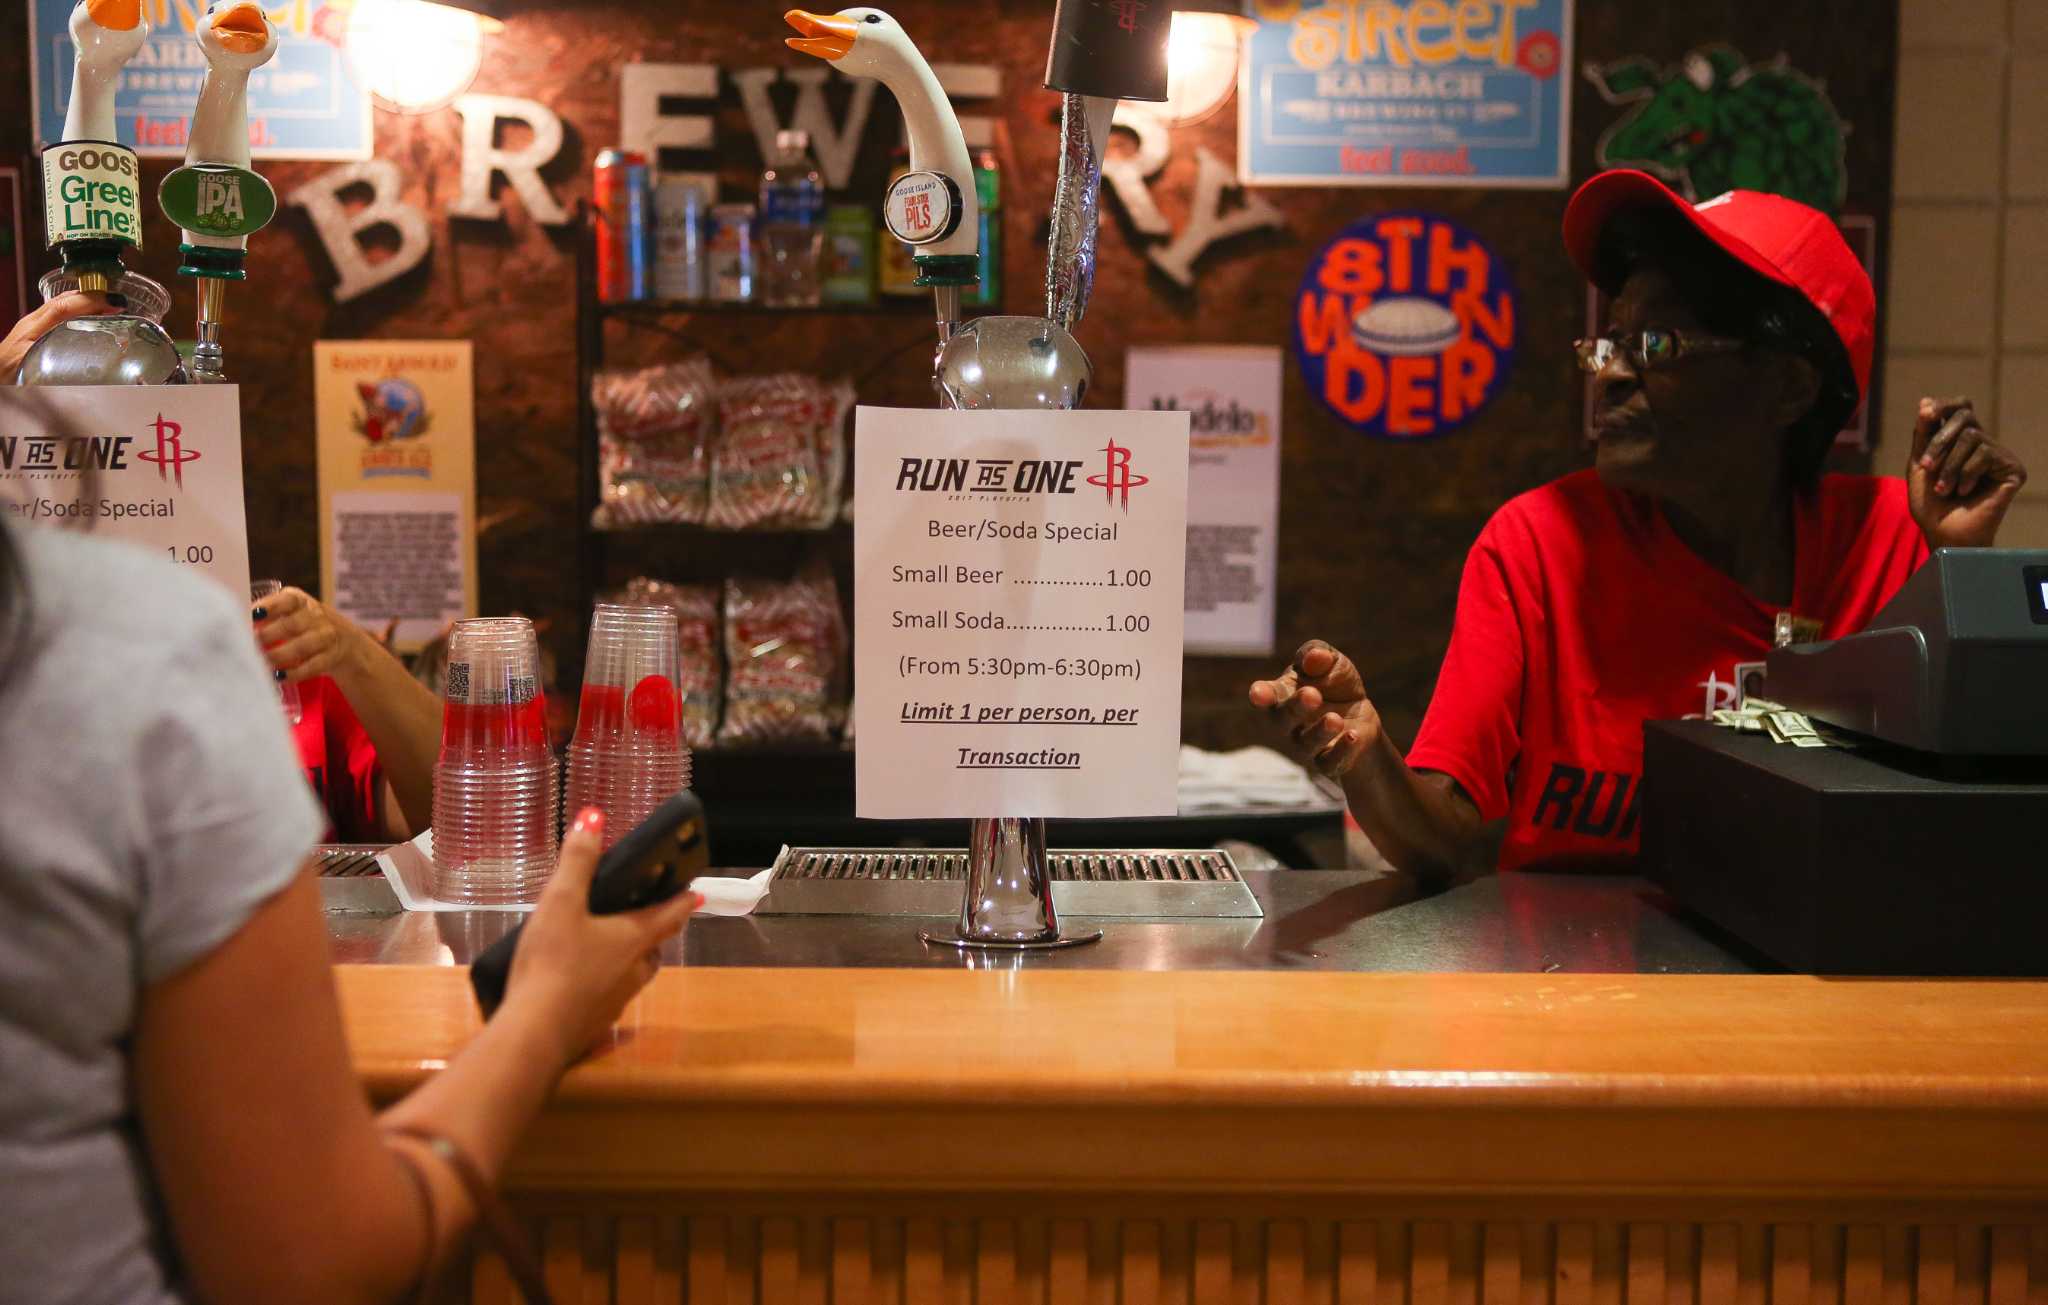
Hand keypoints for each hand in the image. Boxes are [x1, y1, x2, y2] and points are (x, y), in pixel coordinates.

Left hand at [1, 292, 116, 379]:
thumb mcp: (31, 371)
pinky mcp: (33, 331)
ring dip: (86, 300)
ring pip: (60, 303)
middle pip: (62, 299)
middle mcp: (31, 323)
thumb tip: (87, 364)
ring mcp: (31, 325)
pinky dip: (77, 309)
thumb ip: (54, 364)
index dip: (90, 302)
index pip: (62, 306)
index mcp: (31, 330)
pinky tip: (89, 318)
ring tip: (108, 306)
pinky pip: (57, 312)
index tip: (114, 304)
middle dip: (92, 296)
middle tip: (117, 302)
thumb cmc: (6, 375)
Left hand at [252, 585, 370, 684]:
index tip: (250, 617)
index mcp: (300, 601)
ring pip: (301, 647)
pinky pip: (312, 666)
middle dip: (267, 636)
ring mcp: (326, 637)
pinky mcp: (331, 657)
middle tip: (248, 645)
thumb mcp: (290, 612)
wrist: (344, 640)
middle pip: (291, 625)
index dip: (268, 607)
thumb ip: (266, 616)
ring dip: (278, 656)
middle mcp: (316, 616)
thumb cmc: (303, 625)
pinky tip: (278, 677)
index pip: (286, 600)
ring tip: (259, 663)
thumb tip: (232, 624)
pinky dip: (294, 673)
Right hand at [503, 809, 701, 1066]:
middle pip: (653, 949)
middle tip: (642, 919)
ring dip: (627, 961)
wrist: (534, 1034)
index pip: (671, 915)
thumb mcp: (560, 903)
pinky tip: (576, 985)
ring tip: (605, 948)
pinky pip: (606, 998)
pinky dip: (599, 986)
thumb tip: (594, 817)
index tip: (696, 891)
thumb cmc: (552, 962)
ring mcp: (617, 1002)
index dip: (684, 900)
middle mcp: (634, 972)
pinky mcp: (595, 1025)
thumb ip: (578, 861)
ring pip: (632, 976)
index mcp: (634, 939)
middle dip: (652, 933)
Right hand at [1247, 639, 1381, 777]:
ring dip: (1320, 731)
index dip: (1261, 694)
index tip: (1258, 694)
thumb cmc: (1335, 685)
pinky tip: (1353, 735)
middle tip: (1313, 695)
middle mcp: (1288, 722)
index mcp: (1283, 694)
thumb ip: (1319, 653)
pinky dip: (1342, 751)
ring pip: (1306, 744)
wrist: (1361, 717)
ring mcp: (1306, 745)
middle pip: (1283, 719)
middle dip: (1295, 707)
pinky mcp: (1327, 762)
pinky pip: (1330, 762)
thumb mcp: (1332, 662)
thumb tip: (1313, 658)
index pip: (1266, 694)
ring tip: (1335, 718)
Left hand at [1908, 396, 2026, 549]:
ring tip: (1943, 489)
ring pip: (1972, 437)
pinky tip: (1963, 491)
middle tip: (1925, 467)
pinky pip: (1986, 453)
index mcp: (1960, 440)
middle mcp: (1982, 443)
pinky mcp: (2013, 468)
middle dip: (1938, 441)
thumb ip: (1923, 434)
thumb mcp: (1919, 464)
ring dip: (1950, 465)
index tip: (1926, 412)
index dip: (1944, 405)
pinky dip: (1967, 473)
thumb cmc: (1930, 504)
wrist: (1944, 533)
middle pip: (1965, 416)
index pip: (1960, 407)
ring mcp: (1999, 455)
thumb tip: (1926, 401)